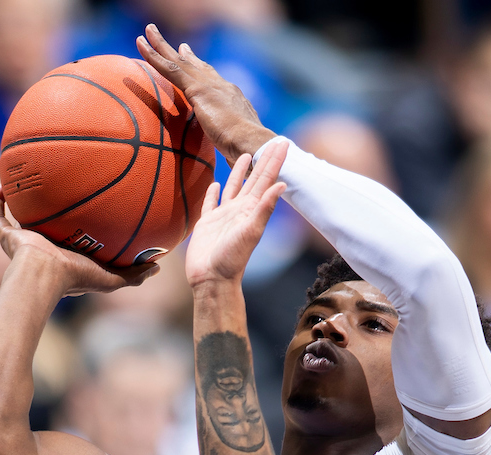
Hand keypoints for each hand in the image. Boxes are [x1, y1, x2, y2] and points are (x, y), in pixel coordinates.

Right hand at [0, 188, 158, 295]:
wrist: (45, 274)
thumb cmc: (77, 276)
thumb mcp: (113, 278)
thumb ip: (135, 274)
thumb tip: (159, 267)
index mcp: (64, 256)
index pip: (70, 239)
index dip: (74, 227)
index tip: (84, 209)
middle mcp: (42, 247)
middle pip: (43, 225)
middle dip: (46, 211)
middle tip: (54, 189)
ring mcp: (22, 243)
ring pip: (17, 219)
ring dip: (18, 202)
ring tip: (23, 180)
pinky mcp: (7, 237)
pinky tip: (3, 183)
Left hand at [136, 24, 274, 165]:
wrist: (251, 142)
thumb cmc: (246, 150)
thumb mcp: (236, 141)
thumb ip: (228, 138)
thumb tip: (228, 147)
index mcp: (231, 97)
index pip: (211, 77)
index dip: (198, 66)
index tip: (188, 55)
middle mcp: (221, 85)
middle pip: (196, 64)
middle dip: (182, 52)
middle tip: (169, 40)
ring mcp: (209, 85)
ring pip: (179, 61)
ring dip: (161, 45)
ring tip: (148, 31)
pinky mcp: (196, 90)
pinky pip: (170, 70)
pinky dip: (154, 57)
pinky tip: (142, 47)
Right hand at [185, 143, 285, 287]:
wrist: (211, 279)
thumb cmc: (232, 259)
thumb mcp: (251, 232)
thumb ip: (265, 208)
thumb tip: (282, 184)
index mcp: (252, 209)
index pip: (266, 179)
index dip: (274, 160)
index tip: (283, 142)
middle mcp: (240, 209)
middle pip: (253, 178)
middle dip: (262, 160)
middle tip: (271, 140)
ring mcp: (224, 216)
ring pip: (233, 187)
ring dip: (239, 171)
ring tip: (245, 154)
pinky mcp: (207, 223)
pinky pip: (211, 203)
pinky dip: (213, 193)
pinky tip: (215, 184)